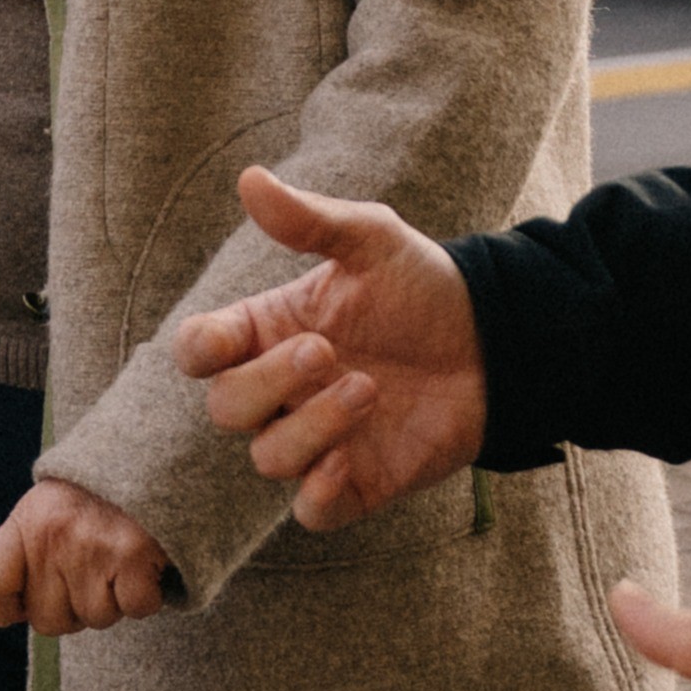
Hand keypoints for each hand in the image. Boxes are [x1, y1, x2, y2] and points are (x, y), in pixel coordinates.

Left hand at [0, 477, 171, 633]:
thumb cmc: (102, 488)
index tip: (27, 602)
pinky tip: (146, 560)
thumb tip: (18, 612)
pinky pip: (136, 608)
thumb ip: (30, 552)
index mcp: (27, 520)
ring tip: (122, 554)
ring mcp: (91, 546)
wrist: (160, 442)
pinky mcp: (134, 554)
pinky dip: (147, 593)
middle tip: (95, 566)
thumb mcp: (51, 506)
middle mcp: (52, 534)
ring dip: (114, 598)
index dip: (7, 609)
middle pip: (47, 621)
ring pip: (96, 619)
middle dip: (74, 607)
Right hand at [168, 166, 488, 530]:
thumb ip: (309, 220)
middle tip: (326, 350)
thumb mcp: (371, 241)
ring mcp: (314, 440)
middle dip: (268, 383)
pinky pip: (310, 511)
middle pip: (227, 408)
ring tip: (369, 388)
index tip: (225, 340)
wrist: (492, 341)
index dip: (198, 351)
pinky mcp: (354, 483)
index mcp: (272, 331)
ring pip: (268, 458)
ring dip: (312, 427)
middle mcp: (282, 391)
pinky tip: (349, 459)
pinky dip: (319, 493)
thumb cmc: (421, 285)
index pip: (200, 351)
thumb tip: (250, 178)